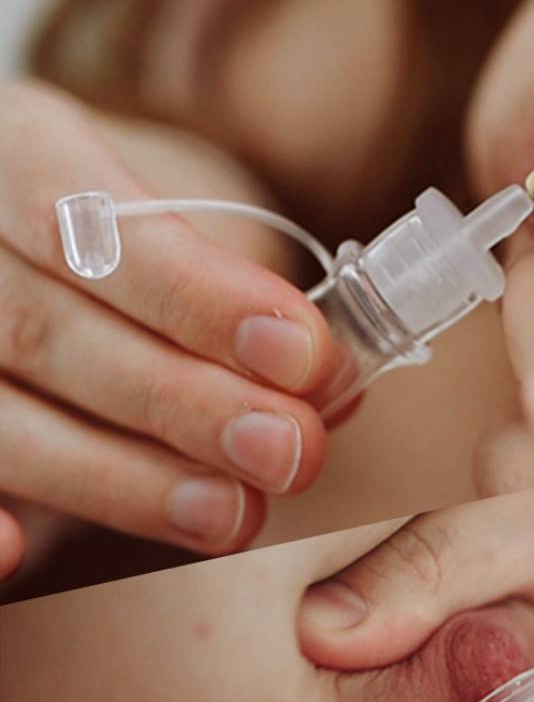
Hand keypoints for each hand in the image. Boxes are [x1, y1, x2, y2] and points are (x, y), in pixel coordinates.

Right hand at [0, 81, 353, 576]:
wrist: (36, 245)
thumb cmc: (131, 245)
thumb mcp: (188, 237)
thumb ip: (250, 310)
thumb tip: (334, 393)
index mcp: (20, 150)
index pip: (94, 223)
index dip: (198, 296)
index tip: (303, 354)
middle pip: (46, 328)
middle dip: (180, 401)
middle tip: (287, 452)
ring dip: (119, 476)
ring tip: (229, 514)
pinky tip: (20, 552)